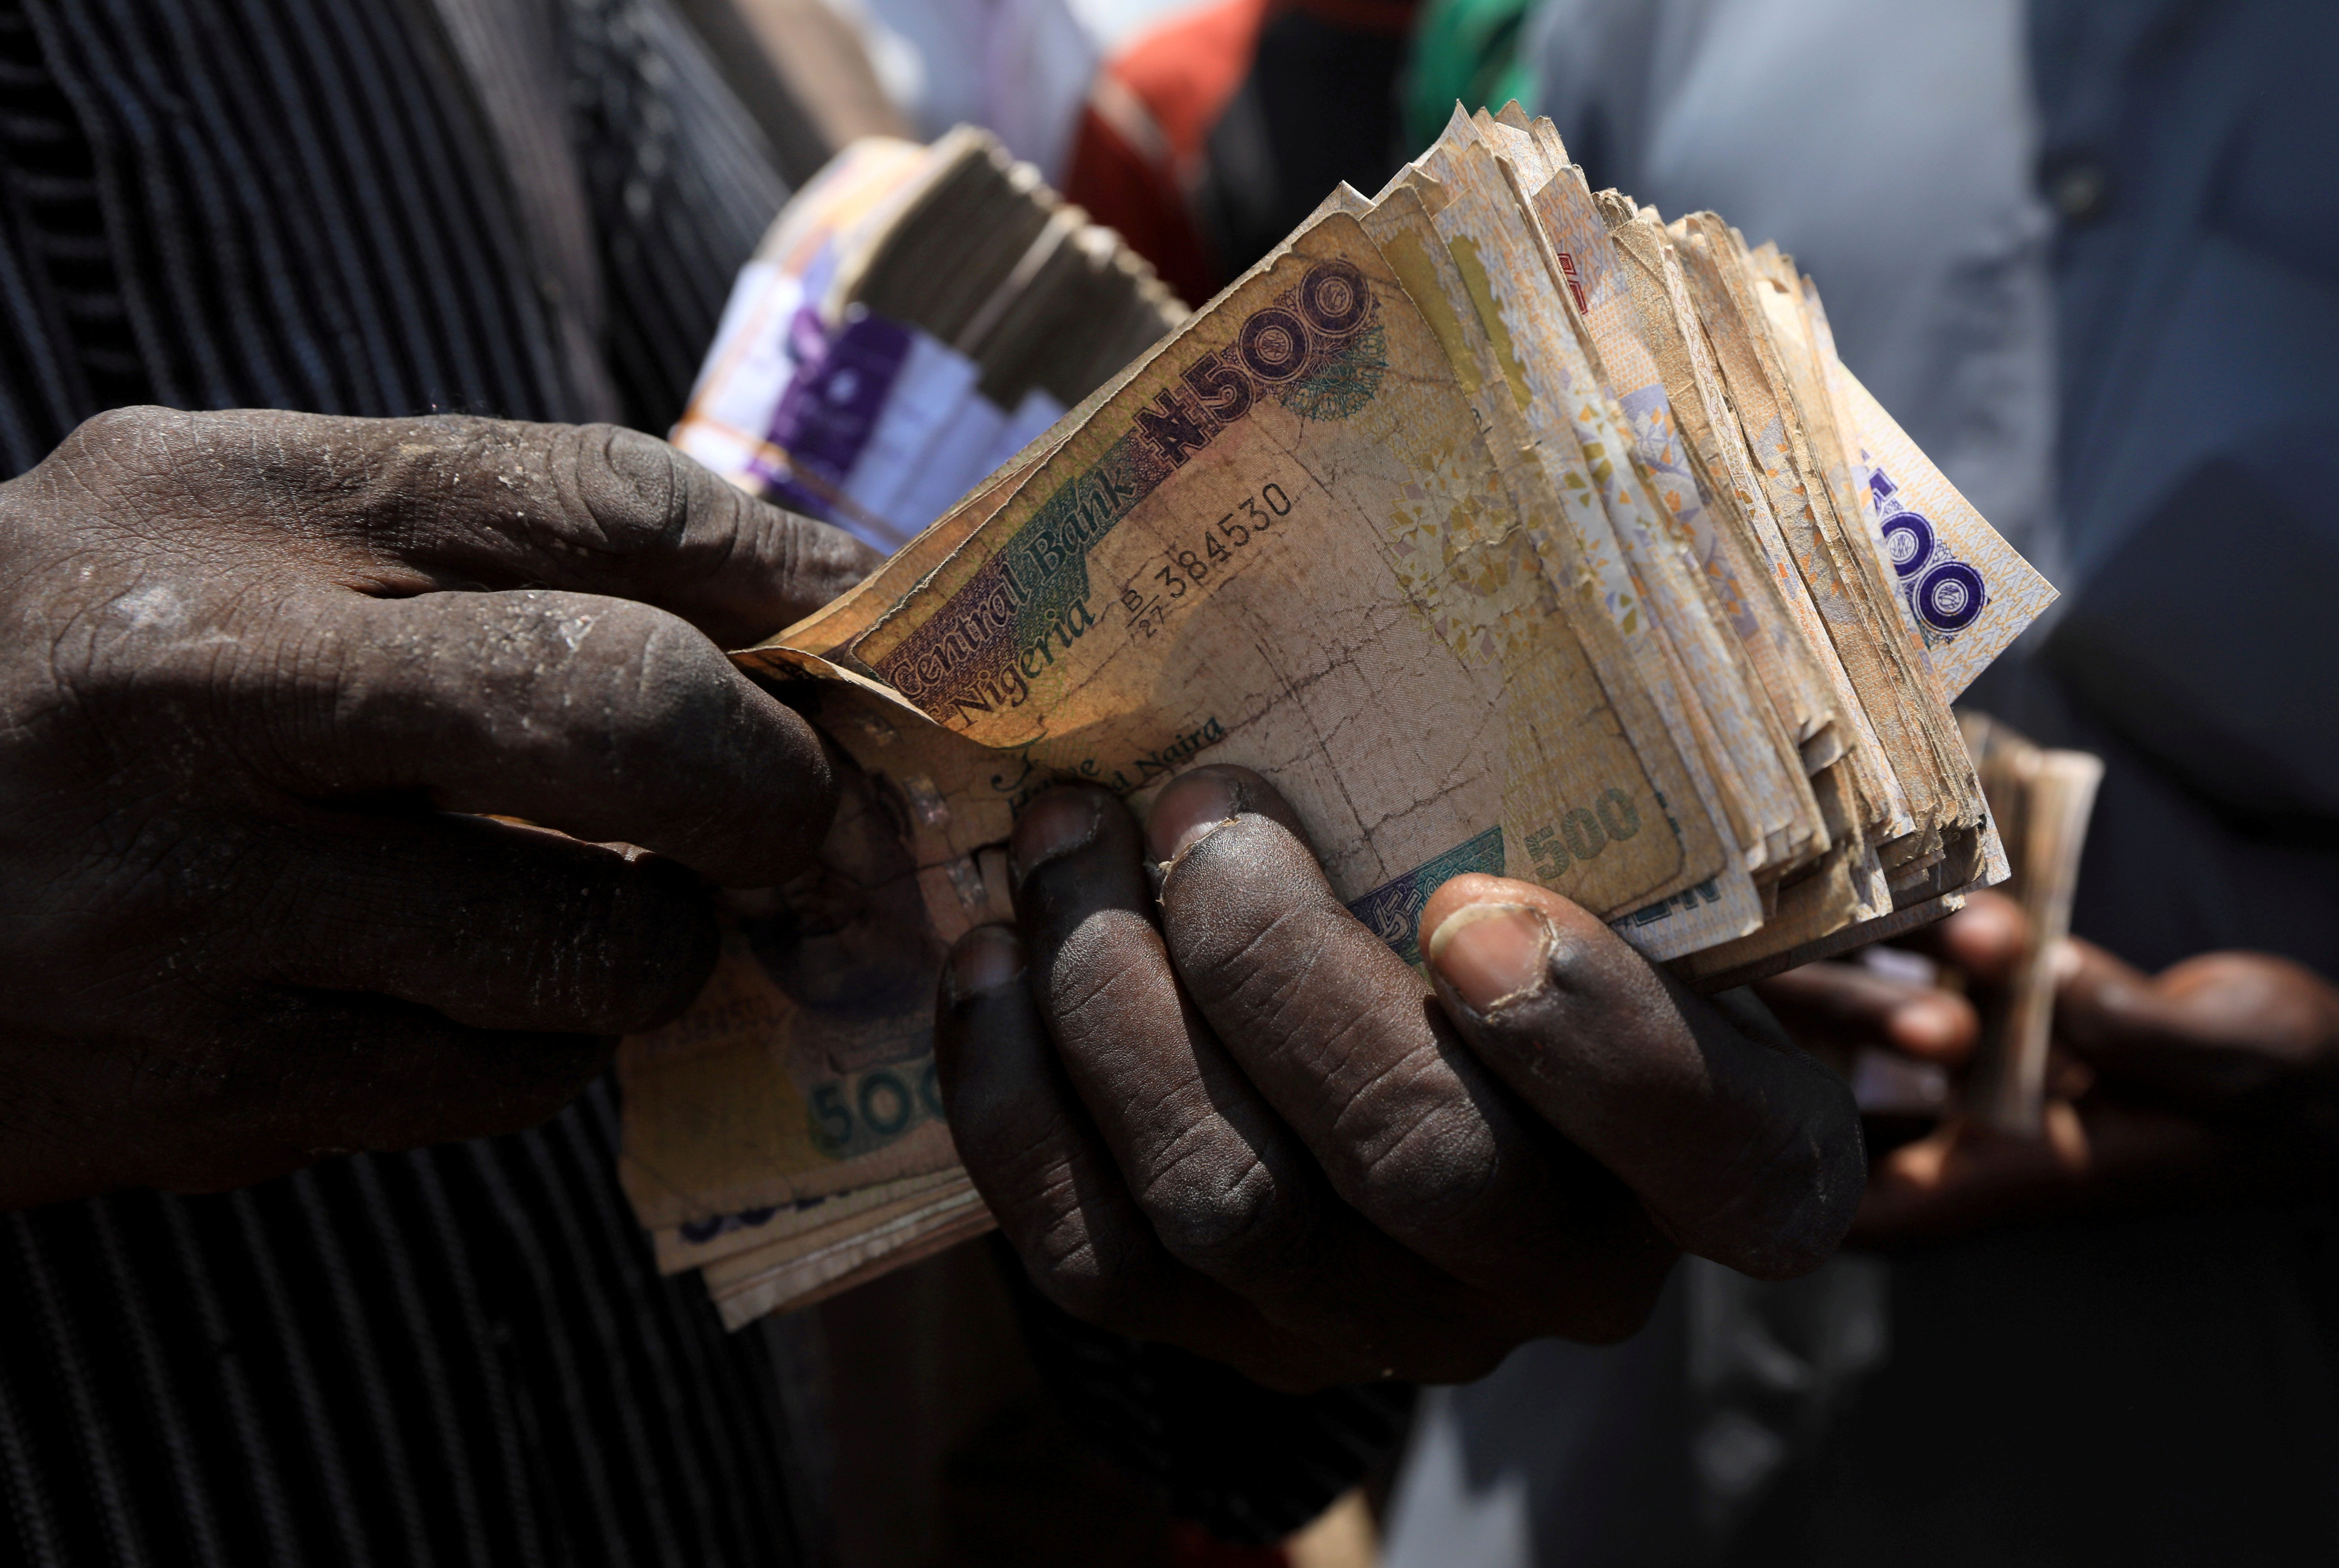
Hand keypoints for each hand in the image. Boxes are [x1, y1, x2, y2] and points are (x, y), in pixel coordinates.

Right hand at [0, 406, 875, 1207]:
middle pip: (632, 714)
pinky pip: (504, 1081)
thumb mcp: (212, 525)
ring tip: (624, 912)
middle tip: (803, 810)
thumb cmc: (51, 673)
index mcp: (225, 505)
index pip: (598, 501)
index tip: (879, 626)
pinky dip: (549, 1048)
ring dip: (666, 940)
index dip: (789, 571)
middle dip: (774, 777)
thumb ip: (458, 541)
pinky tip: (483, 1000)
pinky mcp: (209, 1090)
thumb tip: (760, 617)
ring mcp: (203, 908)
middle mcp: (212, 690)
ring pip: (593, 940)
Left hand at [933, 765, 1862, 1389]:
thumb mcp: (1631, 853)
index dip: (1602, 1047)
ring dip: (1116, 1003)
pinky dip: (1024, 1100)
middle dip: (1273, 964)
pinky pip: (1094, 1259)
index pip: (1720, 1151)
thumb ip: (1610, 782)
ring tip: (1065, 840)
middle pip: (1418, 1164)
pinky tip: (992, 960)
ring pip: (1230, 1206)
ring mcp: (1385, 1328)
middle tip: (1196, 805)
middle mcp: (1565, 1275)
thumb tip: (1516, 532)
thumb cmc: (1548, 902)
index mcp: (1728, 1154)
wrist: (1436, 1059)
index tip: (1474, 904)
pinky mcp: (1223, 1342)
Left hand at [1758, 892, 2338, 1243]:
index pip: (1863, 1214)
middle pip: (1843, 1111)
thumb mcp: (2224, 1054)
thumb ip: (2132, 1027)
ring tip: (1819, 901)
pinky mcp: (2030, 1020)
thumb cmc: (2291, 1085)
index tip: (1717, 1109)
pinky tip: (1894, 874)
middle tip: (1741, 964)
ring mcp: (2005, 1077)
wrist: (2334, 1067)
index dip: (1775, 1186)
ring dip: (1857, 972)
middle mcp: (1989, 1133)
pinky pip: (1947, 984)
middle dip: (1790, 1042)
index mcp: (2017, 1175)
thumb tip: (2046, 980)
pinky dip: (1922, 938)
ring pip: (1884, 1035)